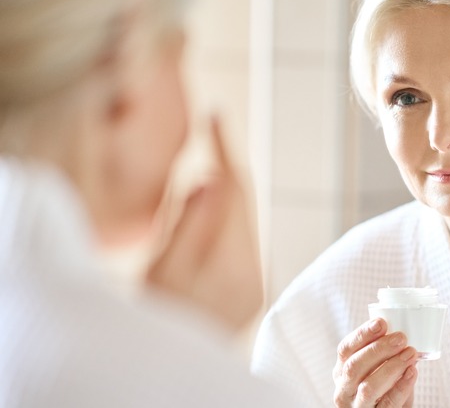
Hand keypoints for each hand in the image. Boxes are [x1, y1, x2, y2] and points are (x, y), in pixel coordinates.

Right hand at [145, 117, 262, 332]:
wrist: (170, 371)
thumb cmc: (156, 320)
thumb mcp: (162, 269)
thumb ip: (189, 223)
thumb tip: (212, 178)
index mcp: (233, 266)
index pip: (235, 192)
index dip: (226, 150)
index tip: (216, 115)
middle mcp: (253, 274)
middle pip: (244, 205)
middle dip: (227, 169)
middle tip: (211, 135)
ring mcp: (255, 284)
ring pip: (243, 222)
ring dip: (226, 195)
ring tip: (205, 171)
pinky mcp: (250, 291)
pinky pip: (241, 242)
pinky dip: (225, 221)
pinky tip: (208, 213)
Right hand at [333, 319, 417, 407]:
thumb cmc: (384, 389)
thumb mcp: (377, 370)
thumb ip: (385, 354)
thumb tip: (404, 332)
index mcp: (341, 371)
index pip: (345, 349)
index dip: (362, 334)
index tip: (381, 322)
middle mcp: (344, 390)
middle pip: (354, 366)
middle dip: (378, 349)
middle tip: (401, 338)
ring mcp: (356, 407)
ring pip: (368, 387)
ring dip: (392, 367)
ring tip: (410, 354)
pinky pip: (388, 404)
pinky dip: (401, 387)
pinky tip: (412, 373)